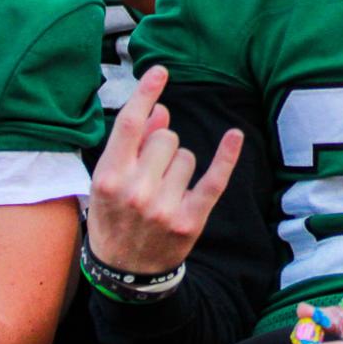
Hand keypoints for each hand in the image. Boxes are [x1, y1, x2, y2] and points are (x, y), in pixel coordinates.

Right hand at [86, 66, 242, 275]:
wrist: (125, 271)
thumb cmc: (114, 216)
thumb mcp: (109, 181)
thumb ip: (132, 144)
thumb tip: (160, 110)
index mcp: (109, 176)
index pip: (129, 125)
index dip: (146, 94)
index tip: (160, 72)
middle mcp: (136, 191)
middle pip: (166, 137)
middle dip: (162, 146)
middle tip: (151, 172)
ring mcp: (164, 207)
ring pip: (187, 155)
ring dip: (179, 166)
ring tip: (164, 190)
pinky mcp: (190, 220)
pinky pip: (214, 180)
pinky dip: (226, 157)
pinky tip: (234, 136)